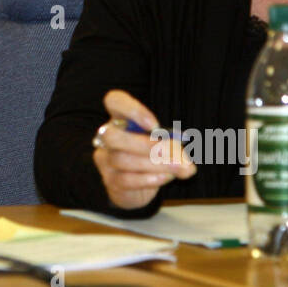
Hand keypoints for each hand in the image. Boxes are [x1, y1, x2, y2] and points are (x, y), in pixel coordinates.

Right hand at [92, 90, 195, 209]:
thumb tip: (182, 159)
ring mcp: (105, 159)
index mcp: (121, 117)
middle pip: (111, 135)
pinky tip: (166, 177)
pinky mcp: (109, 180)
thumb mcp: (164, 143)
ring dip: (155, 164)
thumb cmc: (152, 155)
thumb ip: (171, 145)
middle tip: (171, 152)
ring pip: (121, 159)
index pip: (114, 101)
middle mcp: (107, 136)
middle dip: (143, 144)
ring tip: (181, 168)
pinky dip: (149, 179)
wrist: (137, 185)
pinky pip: (125, 179)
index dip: (132, 110)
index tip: (155, 126)